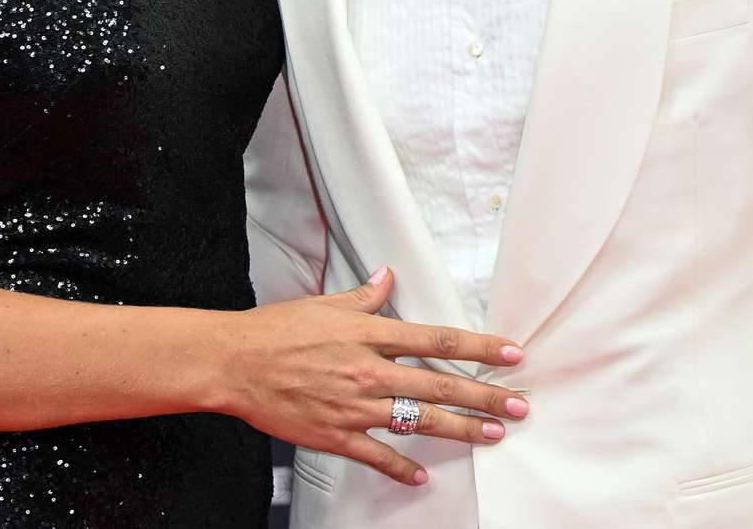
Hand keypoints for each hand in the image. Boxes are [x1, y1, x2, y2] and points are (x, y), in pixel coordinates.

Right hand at [219, 266, 528, 486]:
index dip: (480, 347)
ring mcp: (355, 407)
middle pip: (441, 385)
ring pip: (420, 421)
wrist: (232, 363)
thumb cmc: (274, 330)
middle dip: (486, 396)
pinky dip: (401, 468)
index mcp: (369, 334)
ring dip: (462, 430)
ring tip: (493, 434)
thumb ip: (362, 298)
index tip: (511, 354)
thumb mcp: (323, 305)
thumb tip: (387, 277)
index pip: (438, 339)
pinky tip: (421, 476)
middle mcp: (370, 371)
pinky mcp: (335, 435)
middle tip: (520, 405)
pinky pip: (378, 455)